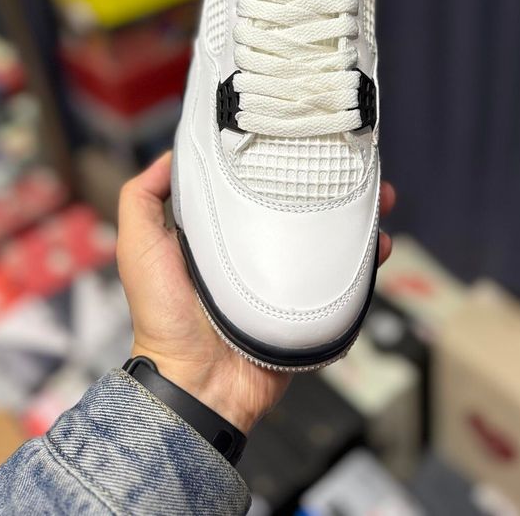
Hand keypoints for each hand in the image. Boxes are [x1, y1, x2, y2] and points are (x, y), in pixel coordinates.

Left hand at [117, 152, 394, 433]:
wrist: (198, 384)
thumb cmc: (163, 315)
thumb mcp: (140, 247)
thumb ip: (142, 199)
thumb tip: (171, 154)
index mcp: (221, 231)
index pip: (254, 184)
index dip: (276, 159)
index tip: (296, 134)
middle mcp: (256, 248)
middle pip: (299, 205)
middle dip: (330, 181)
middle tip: (354, 161)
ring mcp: (286, 277)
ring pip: (330, 236)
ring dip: (359, 215)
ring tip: (380, 196)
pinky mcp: (308, 305)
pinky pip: (345, 278)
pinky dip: (367, 261)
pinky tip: (379, 244)